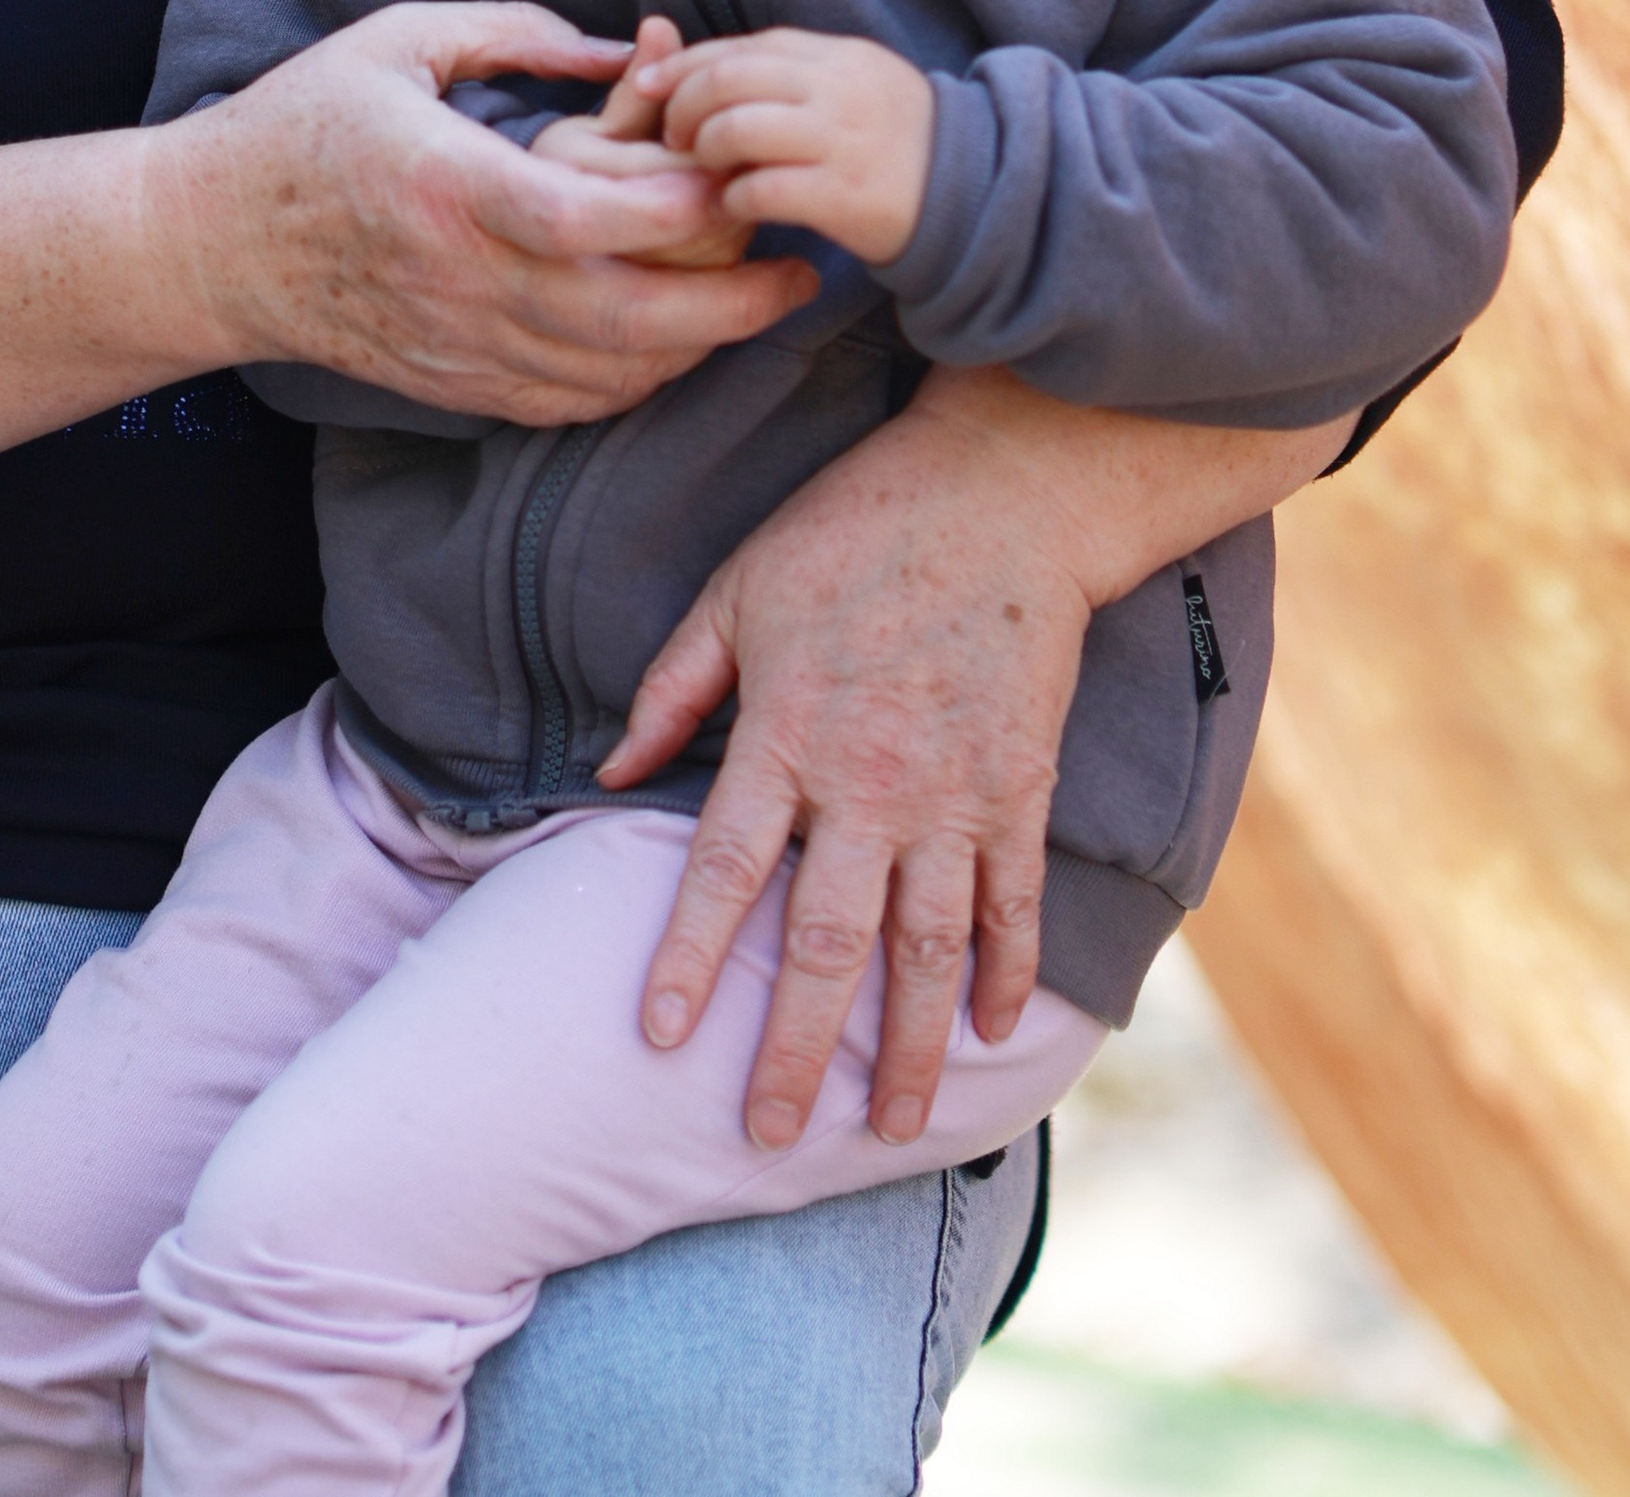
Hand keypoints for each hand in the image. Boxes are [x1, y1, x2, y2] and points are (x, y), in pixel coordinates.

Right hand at [175, 1, 816, 427]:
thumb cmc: (304, 123)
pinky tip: (676, 347)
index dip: (672, 210)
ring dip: (696, 348)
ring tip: (756, 305)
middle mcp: (457, 279)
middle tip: (797, 271)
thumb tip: (629, 48)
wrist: (211, 244)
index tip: (735, 182)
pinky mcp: (452, 383)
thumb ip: (518, 33)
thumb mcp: (396, 40)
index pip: (581, 218)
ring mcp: (455, 344)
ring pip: (606, 374)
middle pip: (620, 317)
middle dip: (728, 305)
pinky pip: (566, 404)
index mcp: (444, 184)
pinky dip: (636, 384)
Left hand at [596, 367, 1350, 1144]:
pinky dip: (1004, 971)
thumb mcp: (737, 587)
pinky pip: (1011, 901)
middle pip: (825, 942)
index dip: (688, 959)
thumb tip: (609, 771)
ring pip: (925, 949)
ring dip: (904, 1046)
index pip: (725, 872)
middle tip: (766, 1135)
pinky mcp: (1020, 787)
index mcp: (786, 734)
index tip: (659, 1035)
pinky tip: (992, 1031)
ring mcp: (953, 794)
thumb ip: (674, 687)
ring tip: (885, 1125)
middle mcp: (868, 783)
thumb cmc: (853, 528)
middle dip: (794, 1048)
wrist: (1002, 494)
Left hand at [638, 26, 934, 264]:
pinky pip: (762, 189)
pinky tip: (733, 207)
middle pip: (727, 81)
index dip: (685, 65)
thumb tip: (707, 68)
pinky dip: (733, 198)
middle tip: (669, 137)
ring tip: (702, 171)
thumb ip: (792, 72)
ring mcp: (843, 141)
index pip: (742, 47)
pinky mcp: (844, 196)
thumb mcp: (855, 86)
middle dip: (682, 108)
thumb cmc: (899, 145)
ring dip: (703, 152)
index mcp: (838, 56)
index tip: (649, 87)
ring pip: (736, 129)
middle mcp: (839, 89)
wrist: (977, 199)